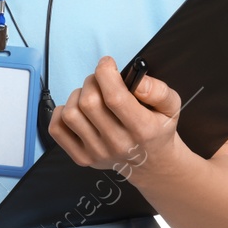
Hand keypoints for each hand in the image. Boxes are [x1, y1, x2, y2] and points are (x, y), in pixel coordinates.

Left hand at [49, 56, 183, 176]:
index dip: (105, 73)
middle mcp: (118, 144)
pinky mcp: (82, 158)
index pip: (114, 97)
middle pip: (89, 102)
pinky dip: (61, 113)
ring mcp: (97, 153)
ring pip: (70, 113)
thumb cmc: (157, 130)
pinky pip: (57, 130)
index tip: (107, 64)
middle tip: (100, 82)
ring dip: (77, 97)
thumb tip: (137, 82)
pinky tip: (78, 111)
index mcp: (142, 129)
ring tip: (91, 97)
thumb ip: (158, 91)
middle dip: (92, 82)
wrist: (152, 163)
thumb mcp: (171, 107)